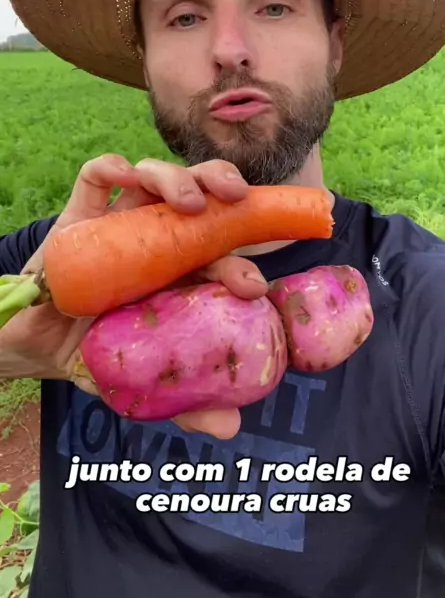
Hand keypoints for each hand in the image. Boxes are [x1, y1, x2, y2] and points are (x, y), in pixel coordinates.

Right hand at [0, 153, 267, 439]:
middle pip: (200, 194)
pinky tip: (126, 177)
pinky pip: (97, 176)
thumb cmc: (99, 354)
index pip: (222, 251)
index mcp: (182, 270)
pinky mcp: (80, 214)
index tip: (253, 287)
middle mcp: (157, 238)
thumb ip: (184, 405)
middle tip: (236, 200)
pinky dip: (115, 168)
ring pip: (156, 178)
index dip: (243, 260)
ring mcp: (119, 222)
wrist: (37, 346)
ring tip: (190, 202)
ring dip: (177, 179)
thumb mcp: (142, 384)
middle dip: (224, 185)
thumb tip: (231, 429)